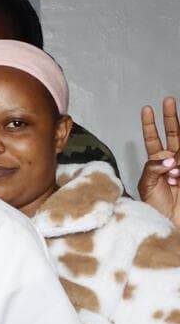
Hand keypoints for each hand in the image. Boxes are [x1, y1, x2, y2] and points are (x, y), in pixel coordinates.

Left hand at [139, 97, 179, 227]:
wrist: (171, 223)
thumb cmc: (156, 207)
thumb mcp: (147, 186)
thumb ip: (153, 169)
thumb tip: (168, 159)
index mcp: (157, 163)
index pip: (154, 139)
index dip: (150, 124)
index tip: (147, 109)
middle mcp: (172, 161)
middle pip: (174, 134)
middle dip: (171, 117)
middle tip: (168, 100)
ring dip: (177, 161)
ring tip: (173, 176)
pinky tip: (177, 177)